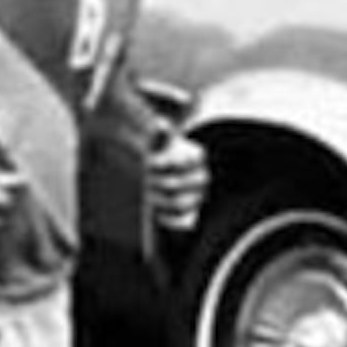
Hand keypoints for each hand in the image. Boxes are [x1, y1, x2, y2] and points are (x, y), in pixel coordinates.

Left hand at [147, 125, 210, 239]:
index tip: (149, 163)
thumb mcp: (156, 145)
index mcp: (196, 157)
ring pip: (181, 203)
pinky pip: (186, 222)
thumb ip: (158, 136)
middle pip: (180, 183)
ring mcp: (197, 196)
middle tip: (145, 182)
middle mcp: (201, 176)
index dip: (166, 163)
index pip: (187, 161)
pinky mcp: (190, 213)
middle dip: (158, 182)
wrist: (153, 176)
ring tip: (147, 195)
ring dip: (160, 200)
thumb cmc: (155, 157)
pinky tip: (157, 215)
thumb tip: (160, 124)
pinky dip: (171, 220)